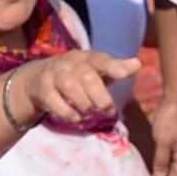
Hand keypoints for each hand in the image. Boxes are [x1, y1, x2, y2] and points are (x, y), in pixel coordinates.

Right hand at [4, 49, 136, 129]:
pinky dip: (66, 112)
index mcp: (86, 57)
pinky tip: (76, 118)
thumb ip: (117, 69)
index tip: (125, 73)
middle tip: (108, 110)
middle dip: (100, 96)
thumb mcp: (97, 72)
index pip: (100, 59)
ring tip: (90, 113)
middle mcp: (69, 62)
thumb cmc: (77, 76)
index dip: (113, 66)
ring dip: (84, 103)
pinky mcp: (42, 88)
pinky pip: (53, 100)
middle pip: (87, 75)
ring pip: (70, 86)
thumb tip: (138, 64)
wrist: (38, 79)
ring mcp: (53, 73)